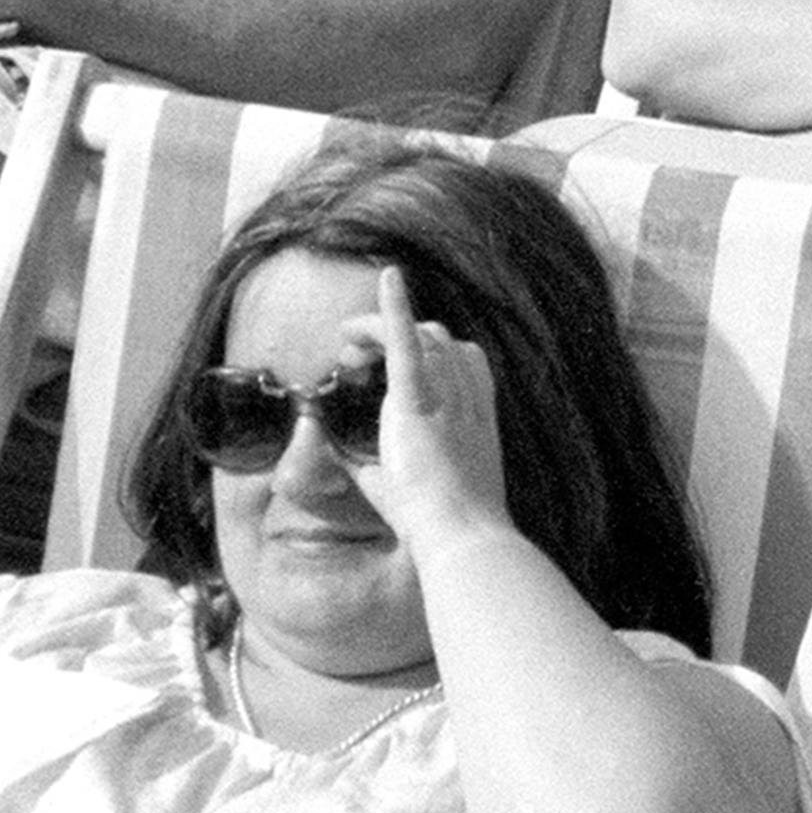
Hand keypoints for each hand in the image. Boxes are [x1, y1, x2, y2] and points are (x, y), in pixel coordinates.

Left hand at [352, 261, 516, 552]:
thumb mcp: (400, 487)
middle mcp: (468, 399)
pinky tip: (389, 277)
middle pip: (441, 342)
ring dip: (382, 331)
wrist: (462, 535)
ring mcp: (449, 397)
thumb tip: (336, 457)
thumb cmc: (440, 525)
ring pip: (424, 338)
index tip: (390, 362)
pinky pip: (407, 343)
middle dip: (400, 336)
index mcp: (475, 417)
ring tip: (348, 344)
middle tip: (354, 355)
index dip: (430, 353)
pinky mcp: (419, 402)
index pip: (462, 362)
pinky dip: (395, 308)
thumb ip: (370, 464)